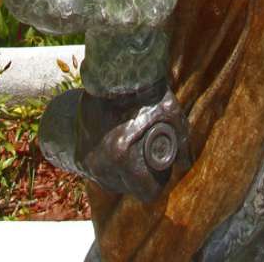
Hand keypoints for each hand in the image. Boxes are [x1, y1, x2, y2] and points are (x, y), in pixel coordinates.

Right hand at [76, 80, 190, 202]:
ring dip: (122, 171)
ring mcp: (86, 161)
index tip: (160, 169)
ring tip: (132, 148)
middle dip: (139, 177)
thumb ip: (182, 144)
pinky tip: (116, 145)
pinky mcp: (78, 154)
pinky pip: (97, 170)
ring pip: (111, 181)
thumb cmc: (146, 91)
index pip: (146, 193)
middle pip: (128, 188)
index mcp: (121, 159)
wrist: (114, 70)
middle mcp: (100, 165)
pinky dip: (108, 162)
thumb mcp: (171, 114)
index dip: (158, 183)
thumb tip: (185, 165)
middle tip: (146, 156)